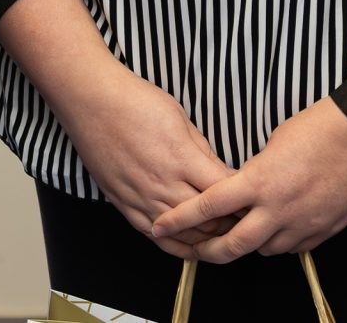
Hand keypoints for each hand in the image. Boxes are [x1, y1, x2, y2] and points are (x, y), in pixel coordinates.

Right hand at [48, 62, 236, 254]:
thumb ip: (202, 150)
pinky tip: (190, 245)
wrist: (91, 101)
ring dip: (207, 237)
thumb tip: (219, 172)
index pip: (224, 193)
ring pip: (184, 235)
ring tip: (224, 236)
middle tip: (245, 220)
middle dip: (231, 222)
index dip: (243, 199)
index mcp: (182, 159)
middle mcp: (163, 185)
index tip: (254, 198)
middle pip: (208, 220)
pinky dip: (176, 244)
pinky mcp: (124, 205)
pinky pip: (155, 237)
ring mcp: (142, 199)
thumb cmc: (134, 101)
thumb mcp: (180, 117)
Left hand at [150, 98, 346, 260]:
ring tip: (238, 233)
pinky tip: (276, 228)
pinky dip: (279, 242)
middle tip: (194, 251)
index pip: (209, 206)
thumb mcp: (273, 143)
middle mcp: (277, 210)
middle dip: (208, 251)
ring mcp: (302, 225)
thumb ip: (254, 172)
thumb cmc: (318, 128)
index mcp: (259, 182)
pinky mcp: (323, 231)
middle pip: (233, 245)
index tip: (159, 225)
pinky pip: (293, 248)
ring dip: (248, 244)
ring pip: (263, 250)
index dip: (180, 219)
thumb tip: (245, 187)